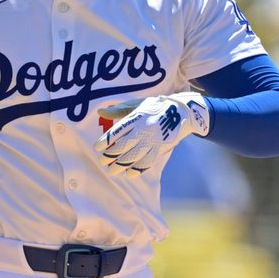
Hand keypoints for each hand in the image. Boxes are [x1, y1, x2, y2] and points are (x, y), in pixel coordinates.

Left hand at [94, 92, 209, 175]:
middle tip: (102, 162)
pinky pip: (148, 162)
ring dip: (121, 165)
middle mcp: (144, 130)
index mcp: (136, 117)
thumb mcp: (137, 104)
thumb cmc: (154, 107)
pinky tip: (129, 173)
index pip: (118, 131)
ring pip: (135, 156)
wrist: (181, 111)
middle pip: (124, 146)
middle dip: (111, 156)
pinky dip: (138, 169)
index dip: (106, 141)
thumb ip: (118, 110)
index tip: (97, 148)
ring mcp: (153, 140)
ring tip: (112, 170)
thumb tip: (100, 112)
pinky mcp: (161, 148)